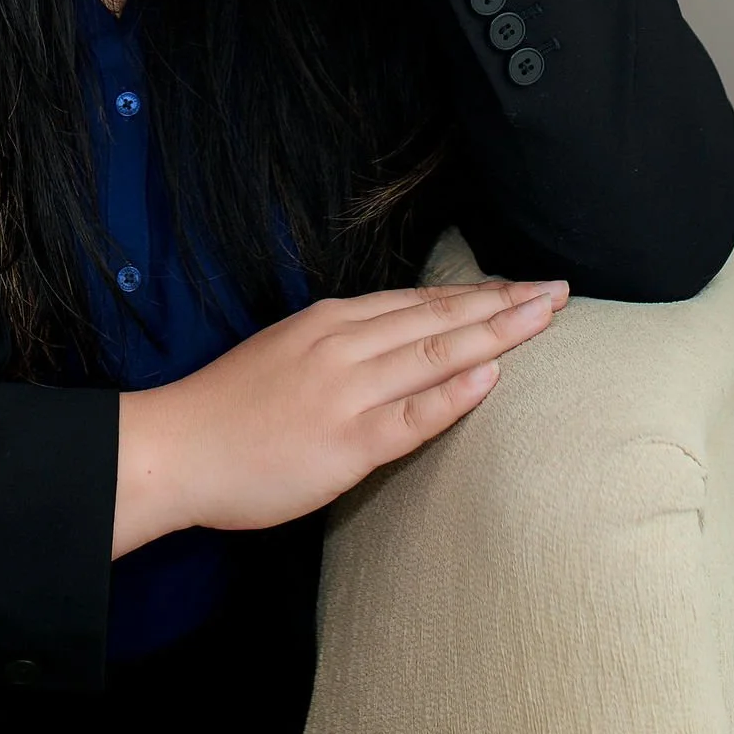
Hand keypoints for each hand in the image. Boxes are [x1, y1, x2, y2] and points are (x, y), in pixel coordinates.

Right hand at [112, 278, 566, 552]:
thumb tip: (390, 344)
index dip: (476, 293)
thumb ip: (340, 347)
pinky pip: (411, 416)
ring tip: (543, 318)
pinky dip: (454, 394)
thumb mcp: (286, 354)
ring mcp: (347, 392)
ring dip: (496, 334)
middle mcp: (344, 346)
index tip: (520, 286)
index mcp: (331, 323)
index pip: (419, 301)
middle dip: (504, 303)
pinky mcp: (346, 443)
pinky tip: (491, 379)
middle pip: (439, 318)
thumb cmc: (227, 410)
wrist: (177, 447)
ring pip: (436, 354)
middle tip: (557, 290)